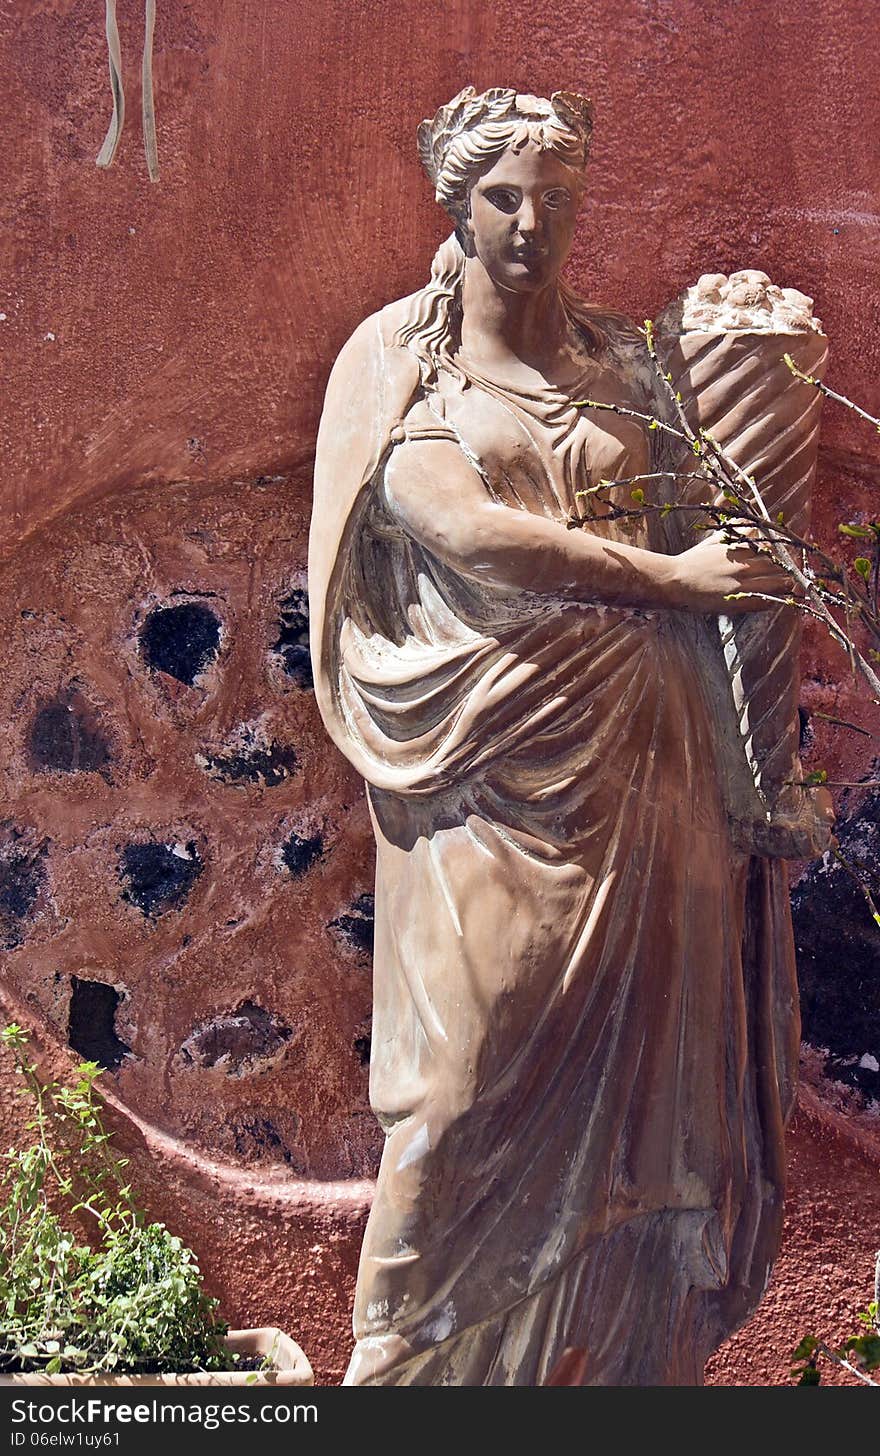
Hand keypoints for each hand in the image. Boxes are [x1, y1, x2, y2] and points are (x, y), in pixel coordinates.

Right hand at [668, 528, 794, 614]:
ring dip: (784, 586)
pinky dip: (772, 601)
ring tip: (784, 589)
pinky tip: (770, 600)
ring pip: (779, 584)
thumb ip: (736, 532)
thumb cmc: (692, 561)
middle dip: (787, 569)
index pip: (775, 548)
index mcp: (741, 547)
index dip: (784, 554)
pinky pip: (766, 602)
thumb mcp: (715, 541)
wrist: (673, 582)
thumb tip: (751, 522)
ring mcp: (743, 583)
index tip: (786, 558)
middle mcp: (745, 563)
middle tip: (789, 575)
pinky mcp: (738, 602)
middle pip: (781, 566)